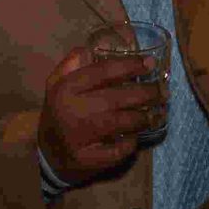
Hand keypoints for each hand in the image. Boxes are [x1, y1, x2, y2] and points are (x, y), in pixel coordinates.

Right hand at [37, 47, 160, 185]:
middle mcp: (73, 110)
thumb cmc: (59, 113)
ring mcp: (79, 137)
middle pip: (117, 97)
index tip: (150, 63)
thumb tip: (92, 49)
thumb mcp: (56, 85)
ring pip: (120, 123)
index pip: (103, 71)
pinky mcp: (87, 159)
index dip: (130, 65)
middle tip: (163, 91)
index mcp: (66, 88)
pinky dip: (130, 144)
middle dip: (146, 93)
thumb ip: (72, 64)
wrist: (45, 154)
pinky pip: (117, 150)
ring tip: (157, 113)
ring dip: (143, 117)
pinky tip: (135, 137)